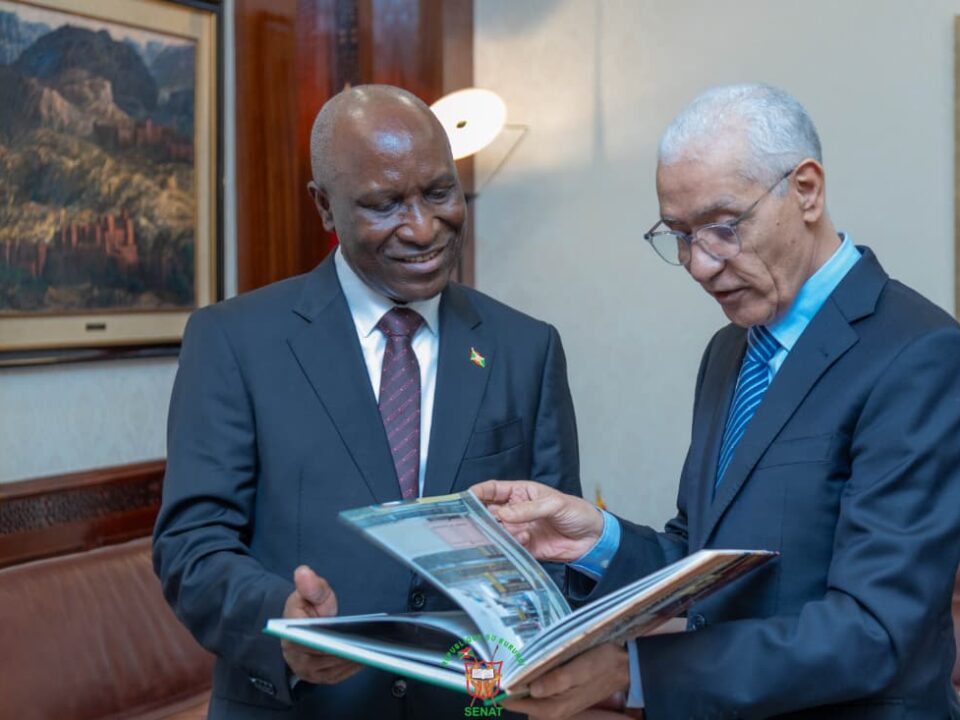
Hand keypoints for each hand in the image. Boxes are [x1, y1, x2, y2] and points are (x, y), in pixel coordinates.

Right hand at [281, 566, 362, 684]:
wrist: (303, 628)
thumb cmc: (307, 610)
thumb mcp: (309, 592)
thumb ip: (310, 585)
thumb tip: (304, 572)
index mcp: (290, 633)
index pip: (305, 640)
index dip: (324, 638)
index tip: (342, 634)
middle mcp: (297, 656)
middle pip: (324, 656)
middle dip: (344, 648)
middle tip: (366, 640)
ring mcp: (309, 670)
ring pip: (334, 666)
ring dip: (352, 657)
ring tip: (371, 645)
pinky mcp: (322, 678)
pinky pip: (341, 674)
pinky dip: (355, 665)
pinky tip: (368, 655)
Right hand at [470, 480, 603, 561]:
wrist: (593, 539)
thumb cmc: (577, 512)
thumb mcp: (555, 504)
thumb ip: (529, 509)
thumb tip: (504, 514)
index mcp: (520, 493)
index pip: (492, 490)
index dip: (478, 493)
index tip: (465, 498)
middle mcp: (516, 512)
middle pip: (489, 513)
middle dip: (482, 518)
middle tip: (477, 523)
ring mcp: (519, 530)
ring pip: (498, 532)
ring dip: (498, 534)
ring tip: (507, 534)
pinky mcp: (525, 548)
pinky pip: (510, 548)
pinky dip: (510, 547)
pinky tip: (521, 542)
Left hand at [502, 643, 630, 719]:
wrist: (624, 665)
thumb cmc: (603, 663)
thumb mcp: (582, 668)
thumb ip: (558, 679)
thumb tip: (533, 688)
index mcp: (555, 706)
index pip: (517, 702)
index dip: (502, 689)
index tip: (487, 674)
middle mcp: (554, 710)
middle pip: (520, 701)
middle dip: (506, 686)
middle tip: (493, 664)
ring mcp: (557, 704)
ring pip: (528, 697)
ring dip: (517, 682)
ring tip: (507, 663)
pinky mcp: (561, 696)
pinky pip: (537, 692)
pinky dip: (528, 681)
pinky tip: (526, 666)